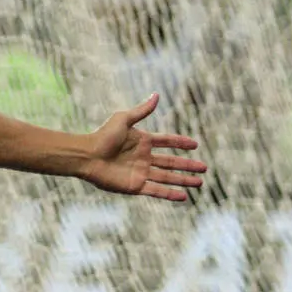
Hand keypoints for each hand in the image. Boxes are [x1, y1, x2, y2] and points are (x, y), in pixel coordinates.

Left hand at [79, 93, 208, 201]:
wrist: (87, 155)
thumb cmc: (102, 136)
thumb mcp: (123, 119)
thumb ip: (142, 111)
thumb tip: (157, 95)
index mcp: (142, 141)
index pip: (166, 141)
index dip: (180, 143)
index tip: (195, 145)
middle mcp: (143, 158)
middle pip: (171, 163)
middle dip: (187, 166)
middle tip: (204, 168)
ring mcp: (140, 173)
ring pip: (167, 177)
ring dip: (183, 180)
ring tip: (199, 183)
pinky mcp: (135, 186)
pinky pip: (156, 190)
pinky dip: (170, 193)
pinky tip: (183, 196)